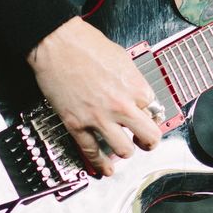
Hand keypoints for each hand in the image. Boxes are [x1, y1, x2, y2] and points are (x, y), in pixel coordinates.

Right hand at [26, 16, 161, 175]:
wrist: (57, 44)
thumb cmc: (85, 44)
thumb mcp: (121, 58)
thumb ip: (132, 79)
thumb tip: (136, 92)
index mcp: (135, 86)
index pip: (154, 110)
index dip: (150, 113)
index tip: (147, 116)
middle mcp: (121, 105)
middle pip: (149, 136)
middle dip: (149, 141)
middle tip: (146, 141)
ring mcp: (99, 118)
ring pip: (124, 151)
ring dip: (126, 152)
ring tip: (124, 150)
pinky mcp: (77, 125)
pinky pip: (92, 152)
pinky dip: (100, 164)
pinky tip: (105, 169)